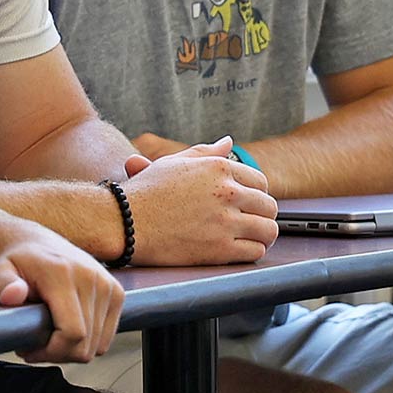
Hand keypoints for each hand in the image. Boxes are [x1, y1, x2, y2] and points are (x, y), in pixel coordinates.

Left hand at [0, 226, 122, 363]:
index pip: (73, 333)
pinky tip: (66, 331)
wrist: (36, 244)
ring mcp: (109, 286)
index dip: (51, 353)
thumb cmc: (16, 263)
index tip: (28, 351)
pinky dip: (87, 342)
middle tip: (35, 345)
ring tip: (49, 336)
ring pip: (97, 345)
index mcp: (64, 274)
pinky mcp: (117, 293)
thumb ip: (2, 284)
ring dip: (72, 350)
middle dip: (58, 354)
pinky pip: (106, 338)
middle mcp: (92, 278)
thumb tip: (12, 295)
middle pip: (86, 344)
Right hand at [119, 137, 278, 266]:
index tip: (248, 204)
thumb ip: (206, 152)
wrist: (123, 221)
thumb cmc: (145, 192)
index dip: (257, 194)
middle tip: (250, 222)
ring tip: (251, 238)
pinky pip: (255, 251)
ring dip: (262, 235)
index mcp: (218, 168)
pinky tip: (241, 250)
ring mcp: (225, 221)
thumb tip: (228, 141)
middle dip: (262, 215)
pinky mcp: (220, 248)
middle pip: (268, 206)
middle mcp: (226, 192)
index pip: (260, 181)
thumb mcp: (175, 164)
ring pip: (268, 230)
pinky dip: (252, 251)